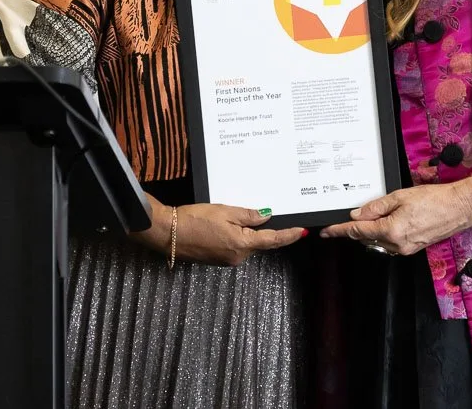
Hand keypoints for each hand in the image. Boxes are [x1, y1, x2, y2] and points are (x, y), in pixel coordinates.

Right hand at [134, 202, 304, 266]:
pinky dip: (237, 237)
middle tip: (268, 212)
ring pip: (247, 244)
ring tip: (237, 215)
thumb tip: (267, 216)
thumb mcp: (225, 211)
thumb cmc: (195, 219)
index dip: (289, 235)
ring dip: (248, 233)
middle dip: (264, 230)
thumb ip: (248, 215)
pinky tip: (227, 225)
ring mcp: (228, 260)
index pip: (273, 240)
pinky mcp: (218, 260)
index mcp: (243, 245)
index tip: (302, 231)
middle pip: (260, 243)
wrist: (169, 233)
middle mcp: (238, 257)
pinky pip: (235, 247)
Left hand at [319, 181, 471, 255]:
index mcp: (391, 230)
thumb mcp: (400, 196)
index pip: (357, 231)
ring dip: (371, 230)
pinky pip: (389, 243)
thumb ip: (376, 206)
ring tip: (378, 213)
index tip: (326, 231)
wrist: (460, 208)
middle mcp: (397, 244)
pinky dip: (383, 233)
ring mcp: (405, 249)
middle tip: (352, 214)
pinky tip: (388, 221)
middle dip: (356, 227)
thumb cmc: (435, 199)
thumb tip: (357, 214)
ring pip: (377, 242)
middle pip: (365, 238)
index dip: (339, 230)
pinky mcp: (412, 249)